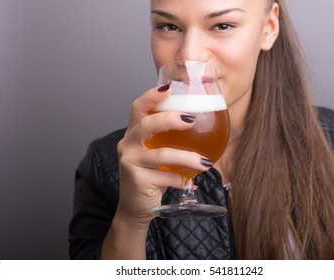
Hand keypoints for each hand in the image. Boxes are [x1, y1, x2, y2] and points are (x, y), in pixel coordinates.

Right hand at [115, 86, 211, 226]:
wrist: (136, 206)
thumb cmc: (150, 176)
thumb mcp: (155, 153)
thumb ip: (168, 140)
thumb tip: (201, 126)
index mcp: (133, 133)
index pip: (138, 108)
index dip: (151, 96)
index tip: (169, 89)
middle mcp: (128, 144)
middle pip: (146, 125)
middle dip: (169, 119)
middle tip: (191, 120)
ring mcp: (130, 162)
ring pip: (161, 155)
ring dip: (187, 158)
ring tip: (206, 162)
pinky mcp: (137, 180)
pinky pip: (166, 177)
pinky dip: (182, 179)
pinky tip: (191, 182)